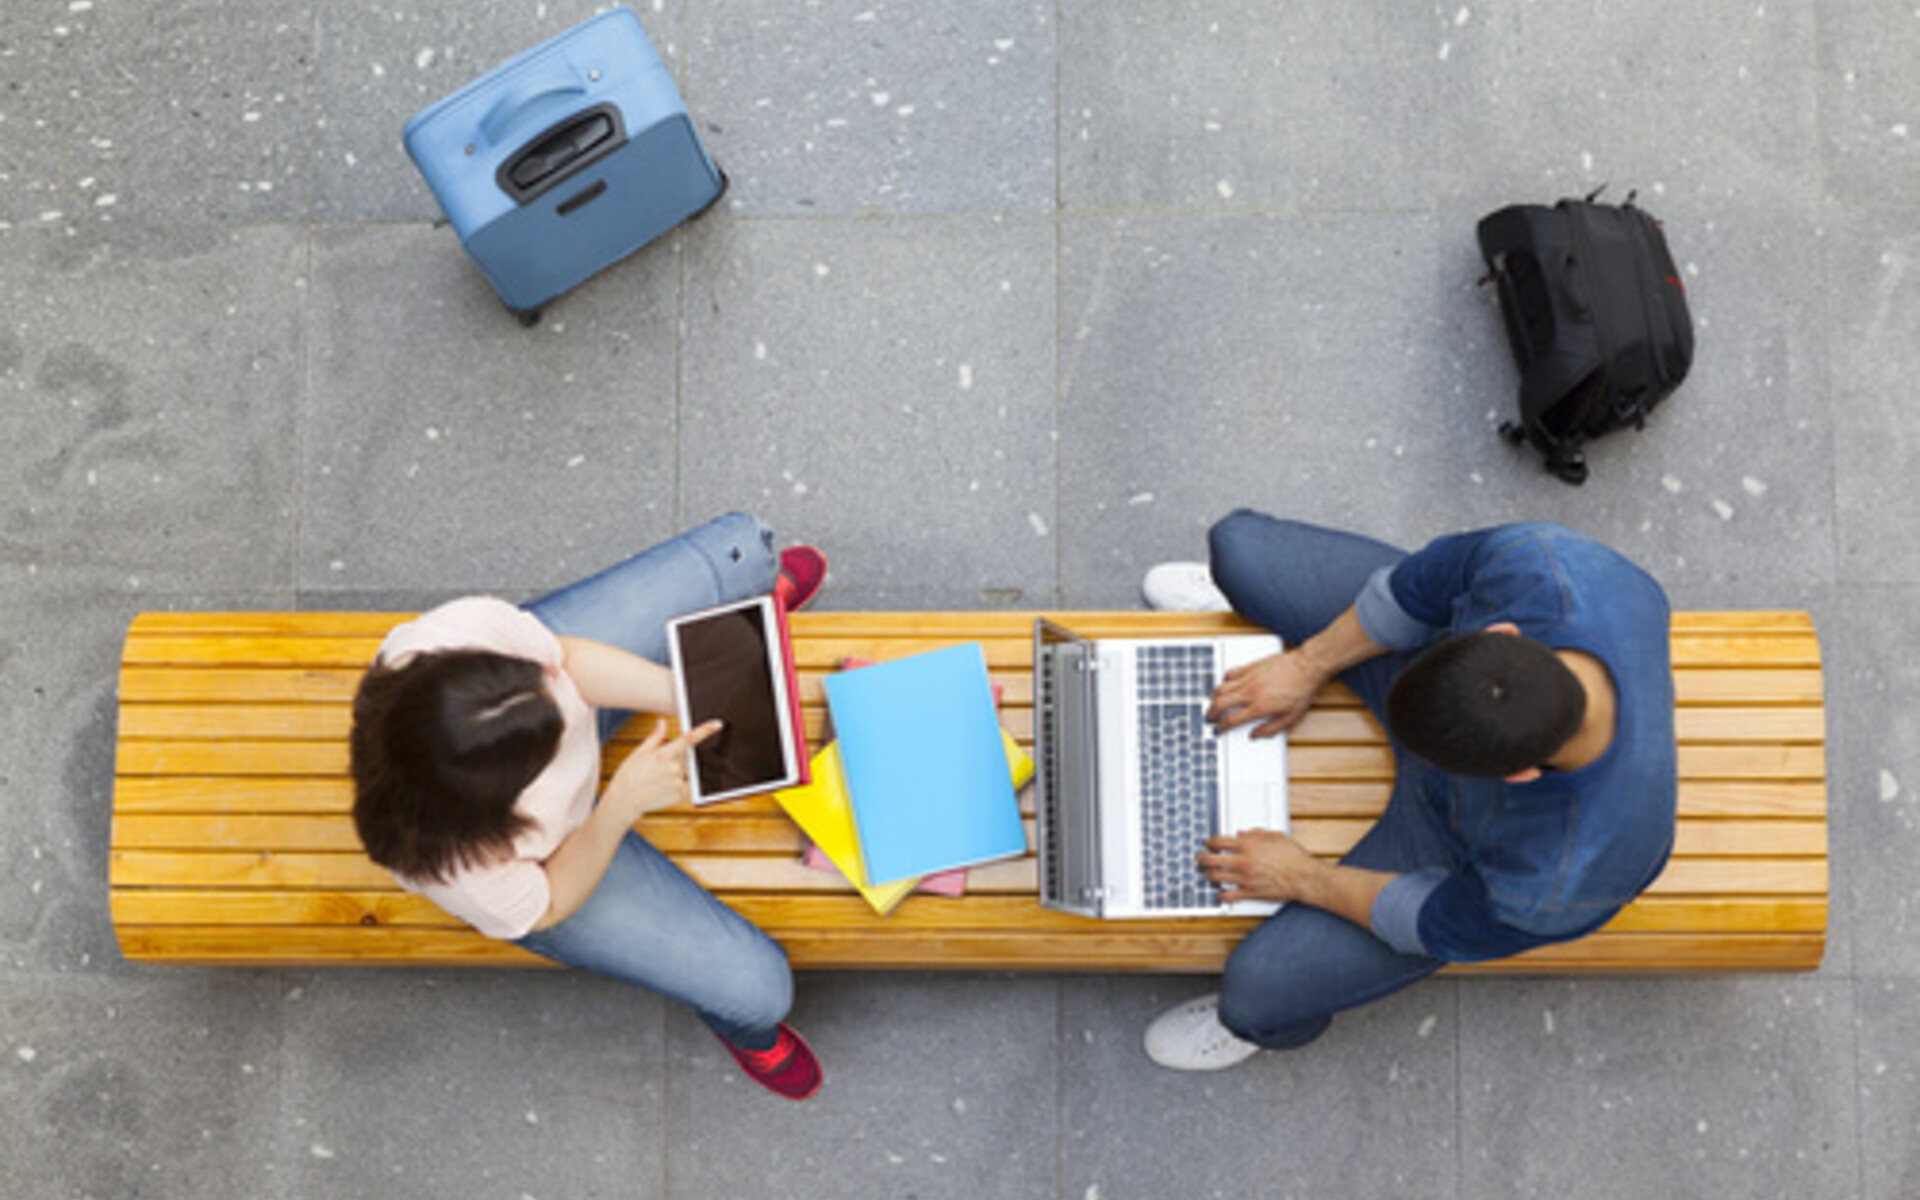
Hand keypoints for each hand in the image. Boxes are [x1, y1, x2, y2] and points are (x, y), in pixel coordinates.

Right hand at [601, 719, 721, 823]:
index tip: (718, 724)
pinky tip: (662, 788)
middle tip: (658, 768)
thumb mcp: (639, 752)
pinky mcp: (679, 796)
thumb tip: (662, 722)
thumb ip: (655, 737)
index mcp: (664, 754)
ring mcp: (678, 783)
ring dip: (678, 772)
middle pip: (686, 758)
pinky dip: (678, 785)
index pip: (688, 739)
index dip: (705, 730)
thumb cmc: (629, 774)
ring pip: (686, 772)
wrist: (624, 800)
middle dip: (678, 759)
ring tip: (658, 780)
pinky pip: (686, 786)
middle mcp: (674, 768)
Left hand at [1197, 828, 1322, 904]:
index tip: (1209, 843)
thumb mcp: (1276, 836)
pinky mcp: (1250, 893)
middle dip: (1202, 858)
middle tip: (1201, 857)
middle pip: (1210, 859)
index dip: (1210, 842)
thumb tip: (1242, 833)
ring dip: (1209, 874)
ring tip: (1209, 872)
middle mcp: (1243, 862)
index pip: (1218, 842)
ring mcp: (1245, 878)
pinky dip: (1221, 894)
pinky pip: (1228, 896)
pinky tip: (1222, 891)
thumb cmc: (1294, 858)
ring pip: (1215, 877)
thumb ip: (1256, 833)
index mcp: (1248, 846)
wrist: (1304, 878)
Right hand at [1206, 650, 1324, 738]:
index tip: (1220, 729)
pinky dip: (1224, 680)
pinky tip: (1226, 684)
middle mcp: (1250, 692)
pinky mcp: (1251, 666)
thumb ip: (1271, 728)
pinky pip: (1230, 673)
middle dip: (1212, 713)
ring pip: (1222, 688)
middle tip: (1211, 718)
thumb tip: (1256, 735)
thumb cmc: (1302, 690)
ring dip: (1214, 698)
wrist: (1308, 667)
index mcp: (1259, 707)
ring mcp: (1249, 678)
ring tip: (1214, 703)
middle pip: (1221, 703)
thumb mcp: (1291, 717)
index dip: (1222, 727)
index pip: (1232, 720)